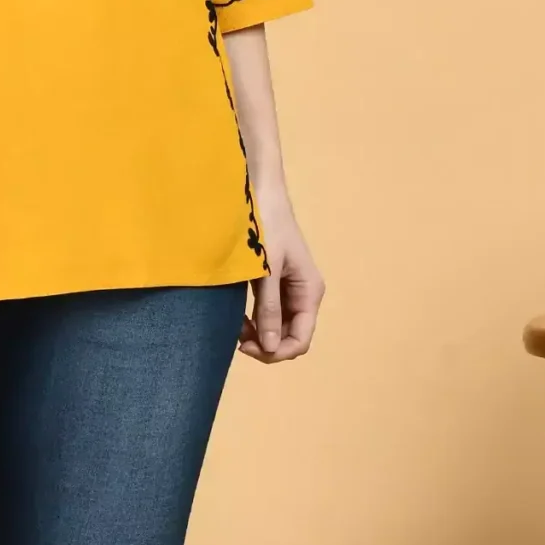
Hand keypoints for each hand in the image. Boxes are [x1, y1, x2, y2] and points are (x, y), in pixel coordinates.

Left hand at [240, 185, 322, 361]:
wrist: (259, 192)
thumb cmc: (266, 226)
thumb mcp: (266, 270)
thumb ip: (268, 308)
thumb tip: (271, 347)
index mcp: (309, 291)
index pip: (301, 340)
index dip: (277, 352)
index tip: (247, 347)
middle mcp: (303, 294)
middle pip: (288, 337)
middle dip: (265, 345)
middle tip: (236, 338)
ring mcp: (288, 290)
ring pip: (276, 328)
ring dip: (257, 335)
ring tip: (234, 327)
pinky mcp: (273, 283)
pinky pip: (267, 314)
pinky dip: (253, 322)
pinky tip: (237, 317)